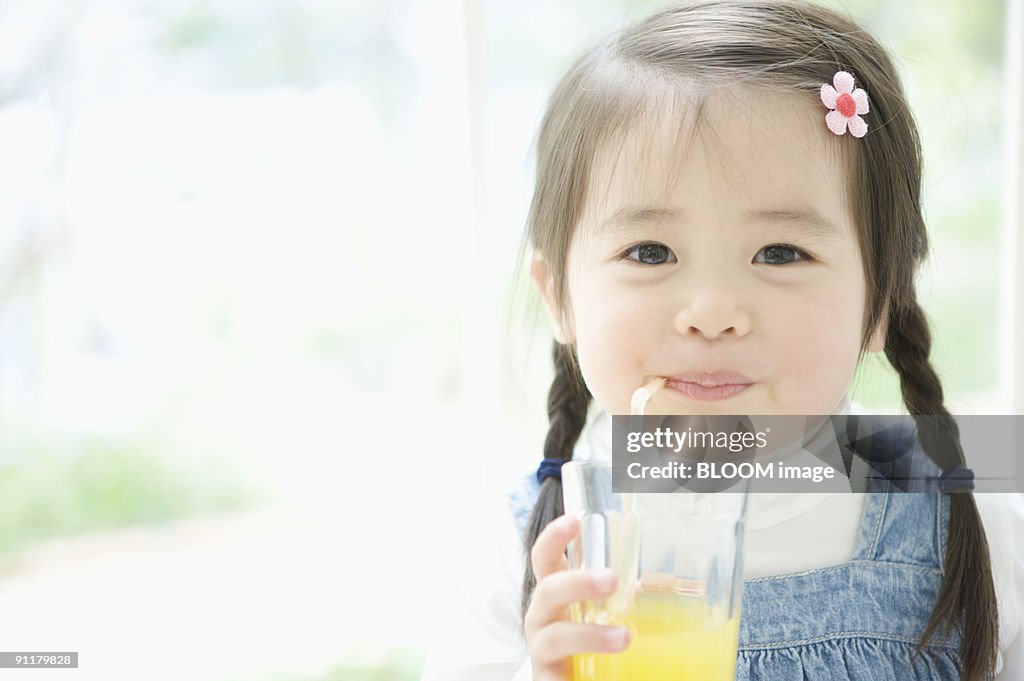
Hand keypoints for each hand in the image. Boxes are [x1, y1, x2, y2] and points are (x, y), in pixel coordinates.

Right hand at [524, 514, 630, 680]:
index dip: (554, 537)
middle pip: (548, 590)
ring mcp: (541, 650)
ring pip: (554, 637)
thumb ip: (631, 595)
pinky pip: (553, 680)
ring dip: (589, 635)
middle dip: (577, 582)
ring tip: (624, 638)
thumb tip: (676, 583)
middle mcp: (543, 617)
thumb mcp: (607, 612)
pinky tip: (596, 680)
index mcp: (557, 593)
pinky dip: (570, 680)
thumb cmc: (590, 640)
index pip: (546, 558)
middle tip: (610, 579)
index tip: (574, 520)